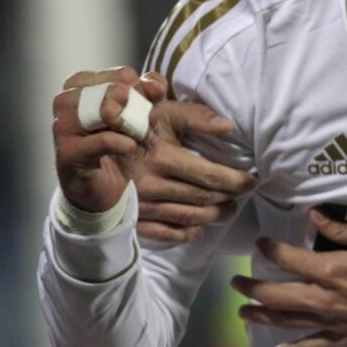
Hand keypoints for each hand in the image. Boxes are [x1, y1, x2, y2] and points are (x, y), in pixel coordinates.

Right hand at [53, 67, 159, 212]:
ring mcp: (62, 126)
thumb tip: (156, 85)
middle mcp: (66, 100)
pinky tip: (131, 149)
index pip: (121, 74)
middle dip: (138, 110)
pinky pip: (103, 139)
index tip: (153, 104)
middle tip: (146, 128)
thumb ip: (148, 92)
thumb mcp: (138, 112)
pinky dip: (123, 143)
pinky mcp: (67, 152)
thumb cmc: (119, 145)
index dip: (143, 90)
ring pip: (106, 110)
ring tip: (139, 138)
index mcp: (81, 84)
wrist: (103, 190)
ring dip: (132, 126)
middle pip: (115, 90)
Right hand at [129, 94, 256, 243]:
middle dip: (229, 198)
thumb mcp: (166, 113)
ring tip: (229, 209)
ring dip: (214, 215)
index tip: (252, 180)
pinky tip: (200, 228)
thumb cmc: (137, 124)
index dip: (237, 181)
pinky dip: (186, 234)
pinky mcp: (134, 217)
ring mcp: (142, 205)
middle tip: (244, 194)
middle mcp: (153, 185)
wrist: (94, 142)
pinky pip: (164, 233)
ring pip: (188, 217)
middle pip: (203, 199)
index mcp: (164, 158)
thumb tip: (229, 127)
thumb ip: (198, 117)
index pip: (211, 177)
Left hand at [231, 210, 346, 346]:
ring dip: (261, 316)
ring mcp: (333, 322)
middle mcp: (325, 298)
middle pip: (277, 295)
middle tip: (236, 283)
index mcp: (332, 269)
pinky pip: (312, 345)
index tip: (260, 245)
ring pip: (287, 321)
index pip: (289, 259)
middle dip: (252, 288)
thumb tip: (314, 214)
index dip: (270, 250)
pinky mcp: (344, 338)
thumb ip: (343, 229)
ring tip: (243, 312)